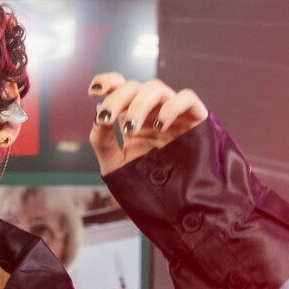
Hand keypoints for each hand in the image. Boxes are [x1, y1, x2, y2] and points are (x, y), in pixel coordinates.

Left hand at [87, 73, 208, 175]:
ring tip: (131, 129)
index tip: (94, 91)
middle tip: (106, 119)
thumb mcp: (115, 164)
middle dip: (116, 98)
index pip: (120, 87)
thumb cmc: (145, 185)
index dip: (108, 81)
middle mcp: (151, 111)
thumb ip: (102, 140)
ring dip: (139, 104)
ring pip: (157, 88)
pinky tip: (160, 126)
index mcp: (132, 117)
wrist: (172, 206)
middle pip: (134, 86)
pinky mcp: (194, 119)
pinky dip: (172, 106)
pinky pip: (187, 98)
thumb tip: (97, 114)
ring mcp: (173, 113)